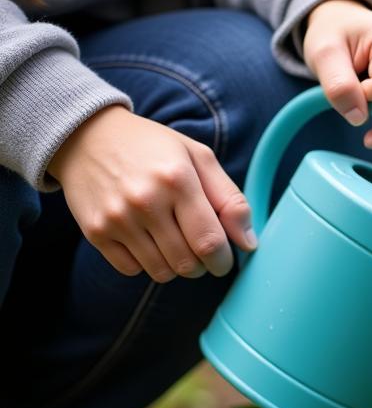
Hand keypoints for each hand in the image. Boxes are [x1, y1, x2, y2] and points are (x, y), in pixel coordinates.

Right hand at [49, 107, 253, 281]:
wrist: (85, 135)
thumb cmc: (152, 148)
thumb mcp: (198, 158)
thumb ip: (230, 199)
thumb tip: (249, 244)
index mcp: (177, 180)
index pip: (210, 243)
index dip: (223, 261)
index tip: (223, 259)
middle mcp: (145, 201)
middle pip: (187, 263)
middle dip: (201, 265)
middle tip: (197, 248)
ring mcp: (117, 218)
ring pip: (161, 272)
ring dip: (174, 265)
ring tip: (171, 240)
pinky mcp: (95, 232)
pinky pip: (132, 270)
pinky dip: (144, 263)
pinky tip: (144, 239)